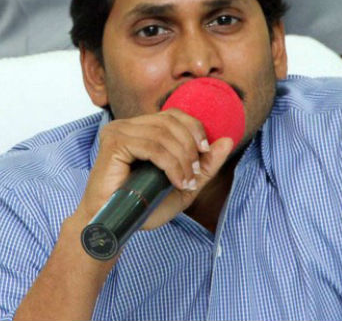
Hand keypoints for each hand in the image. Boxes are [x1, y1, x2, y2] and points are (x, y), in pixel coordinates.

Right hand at [73, 108, 233, 230]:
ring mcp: (119, 131)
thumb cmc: (143, 207)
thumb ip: (205, 165)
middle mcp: (128, 125)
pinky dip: (171, 164)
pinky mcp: (114, 143)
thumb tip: (228, 141)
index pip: (174, 114)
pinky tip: (176, 181)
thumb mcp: (183, 185)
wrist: (113, 227)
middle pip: (171, 121)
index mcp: (141, 129)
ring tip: (185, 181)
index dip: (195, 128)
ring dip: (182, 159)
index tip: (205, 151)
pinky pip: (152, 146)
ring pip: (164, 134)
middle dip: (190, 147)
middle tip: (194, 173)